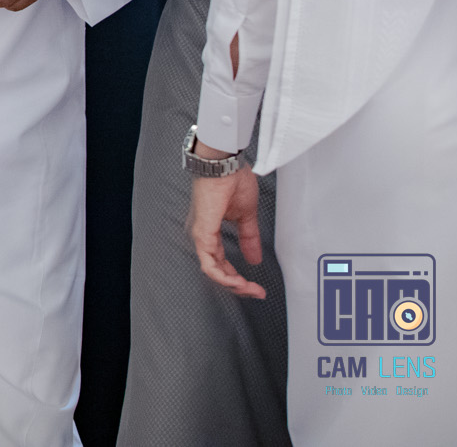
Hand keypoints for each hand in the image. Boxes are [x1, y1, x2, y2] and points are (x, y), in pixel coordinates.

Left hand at [189, 165, 266, 299]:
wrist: (224, 164)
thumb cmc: (231, 180)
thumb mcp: (245, 215)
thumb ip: (248, 237)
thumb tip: (254, 257)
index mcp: (210, 231)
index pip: (221, 263)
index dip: (238, 278)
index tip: (256, 287)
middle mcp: (202, 235)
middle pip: (216, 271)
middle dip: (238, 286)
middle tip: (256, 292)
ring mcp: (200, 234)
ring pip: (211, 270)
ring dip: (232, 284)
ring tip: (249, 289)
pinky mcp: (202, 231)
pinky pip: (209, 262)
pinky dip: (223, 275)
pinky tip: (237, 282)